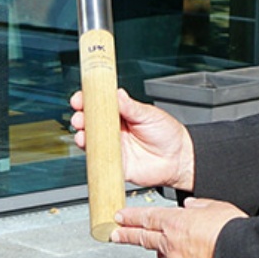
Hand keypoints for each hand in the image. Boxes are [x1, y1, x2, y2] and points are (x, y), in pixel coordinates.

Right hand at [69, 88, 194, 191]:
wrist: (178, 159)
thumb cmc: (167, 134)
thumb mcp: (149, 114)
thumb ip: (131, 106)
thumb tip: (117, 93)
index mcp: (121, 114)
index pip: (99, 105)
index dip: (87, 101)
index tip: (80, 99)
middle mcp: (114, 130)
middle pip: (90, 123)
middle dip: (81, 118)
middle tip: (80, 116)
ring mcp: (113, 147)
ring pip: (91, 141)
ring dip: (82, 135)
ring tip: (82, 132)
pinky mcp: (116, 164)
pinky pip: (99, 160)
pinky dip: (91, 155)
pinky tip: (88, 148)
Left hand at [112, 197, 243, 257]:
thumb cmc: (234, 233)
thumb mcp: (219, 208)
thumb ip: (201, 206)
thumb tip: (191, 205)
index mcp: (177, 223)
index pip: (147, 217)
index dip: (130, 217)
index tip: (118, 217)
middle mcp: (172, 245)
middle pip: (143, 238)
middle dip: (126, 234)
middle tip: (114, 234)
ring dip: (164, 253)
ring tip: (173, 251)